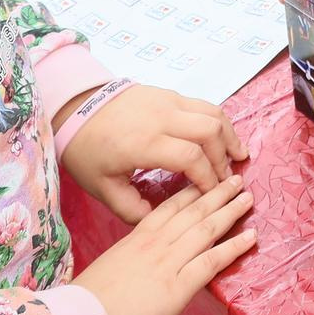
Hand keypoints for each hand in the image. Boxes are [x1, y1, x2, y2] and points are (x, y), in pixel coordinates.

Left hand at [58, 84, 247, 221]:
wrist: (75, 107)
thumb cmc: (87, 150)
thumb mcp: (103, 187)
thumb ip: (132, 209)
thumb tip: (159, 221)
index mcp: (145, 143)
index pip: (191, 158)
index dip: (208, 179)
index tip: (213, 195)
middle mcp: (162, 117)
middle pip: (210, 132)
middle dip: (224, 158)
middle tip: (228, 179)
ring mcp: (168, 100)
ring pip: (213, 113)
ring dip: (228, 135)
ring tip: (238, 155)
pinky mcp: (169, 93)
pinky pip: (203, 105)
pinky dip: (218, 122)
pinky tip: (222, 137)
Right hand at [73, 174, 255, 314]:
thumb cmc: (86, 303)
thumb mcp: (110, 268)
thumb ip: (131, 259)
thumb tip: (143, 264)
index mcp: (135, 238)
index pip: (168, 207)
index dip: (191, 192)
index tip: (206, 178)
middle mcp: (155, 244)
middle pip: (192, 211)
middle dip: (216, 193)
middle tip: (236, 179)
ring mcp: (168, 262)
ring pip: (206, 228)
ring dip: (230, 211)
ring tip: (248, 198)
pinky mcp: (178, 287)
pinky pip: (212, 261)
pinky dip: (234, 247)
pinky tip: (251, 237)